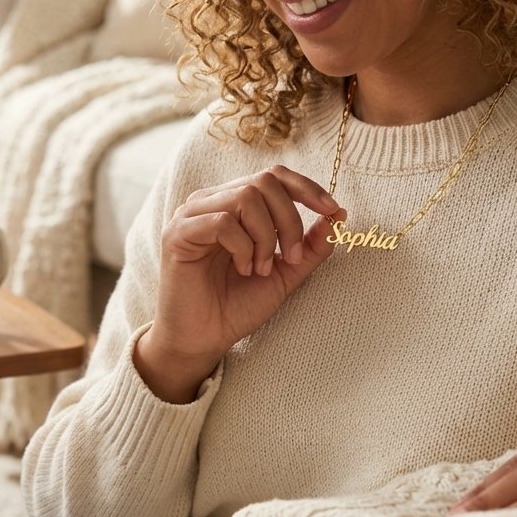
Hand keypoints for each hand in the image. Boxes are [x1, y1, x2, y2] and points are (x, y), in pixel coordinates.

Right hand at [135, 165, 343, 402]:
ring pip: (245, 197)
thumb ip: (310, 245)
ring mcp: (192, 214)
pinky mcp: (178, 233)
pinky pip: (222, 222)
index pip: (274, 176)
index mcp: (235, 205)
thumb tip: (338, 215)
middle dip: (290, 220)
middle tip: (291, 258)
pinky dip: (243, 246)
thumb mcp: (285, 273)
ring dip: (266, 237)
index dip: (306, 188)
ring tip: (260, 269)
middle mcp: (212, 201)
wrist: (203, 340)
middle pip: (264, 182)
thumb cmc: (237, 306)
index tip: (332, 210)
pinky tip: (242, 269)